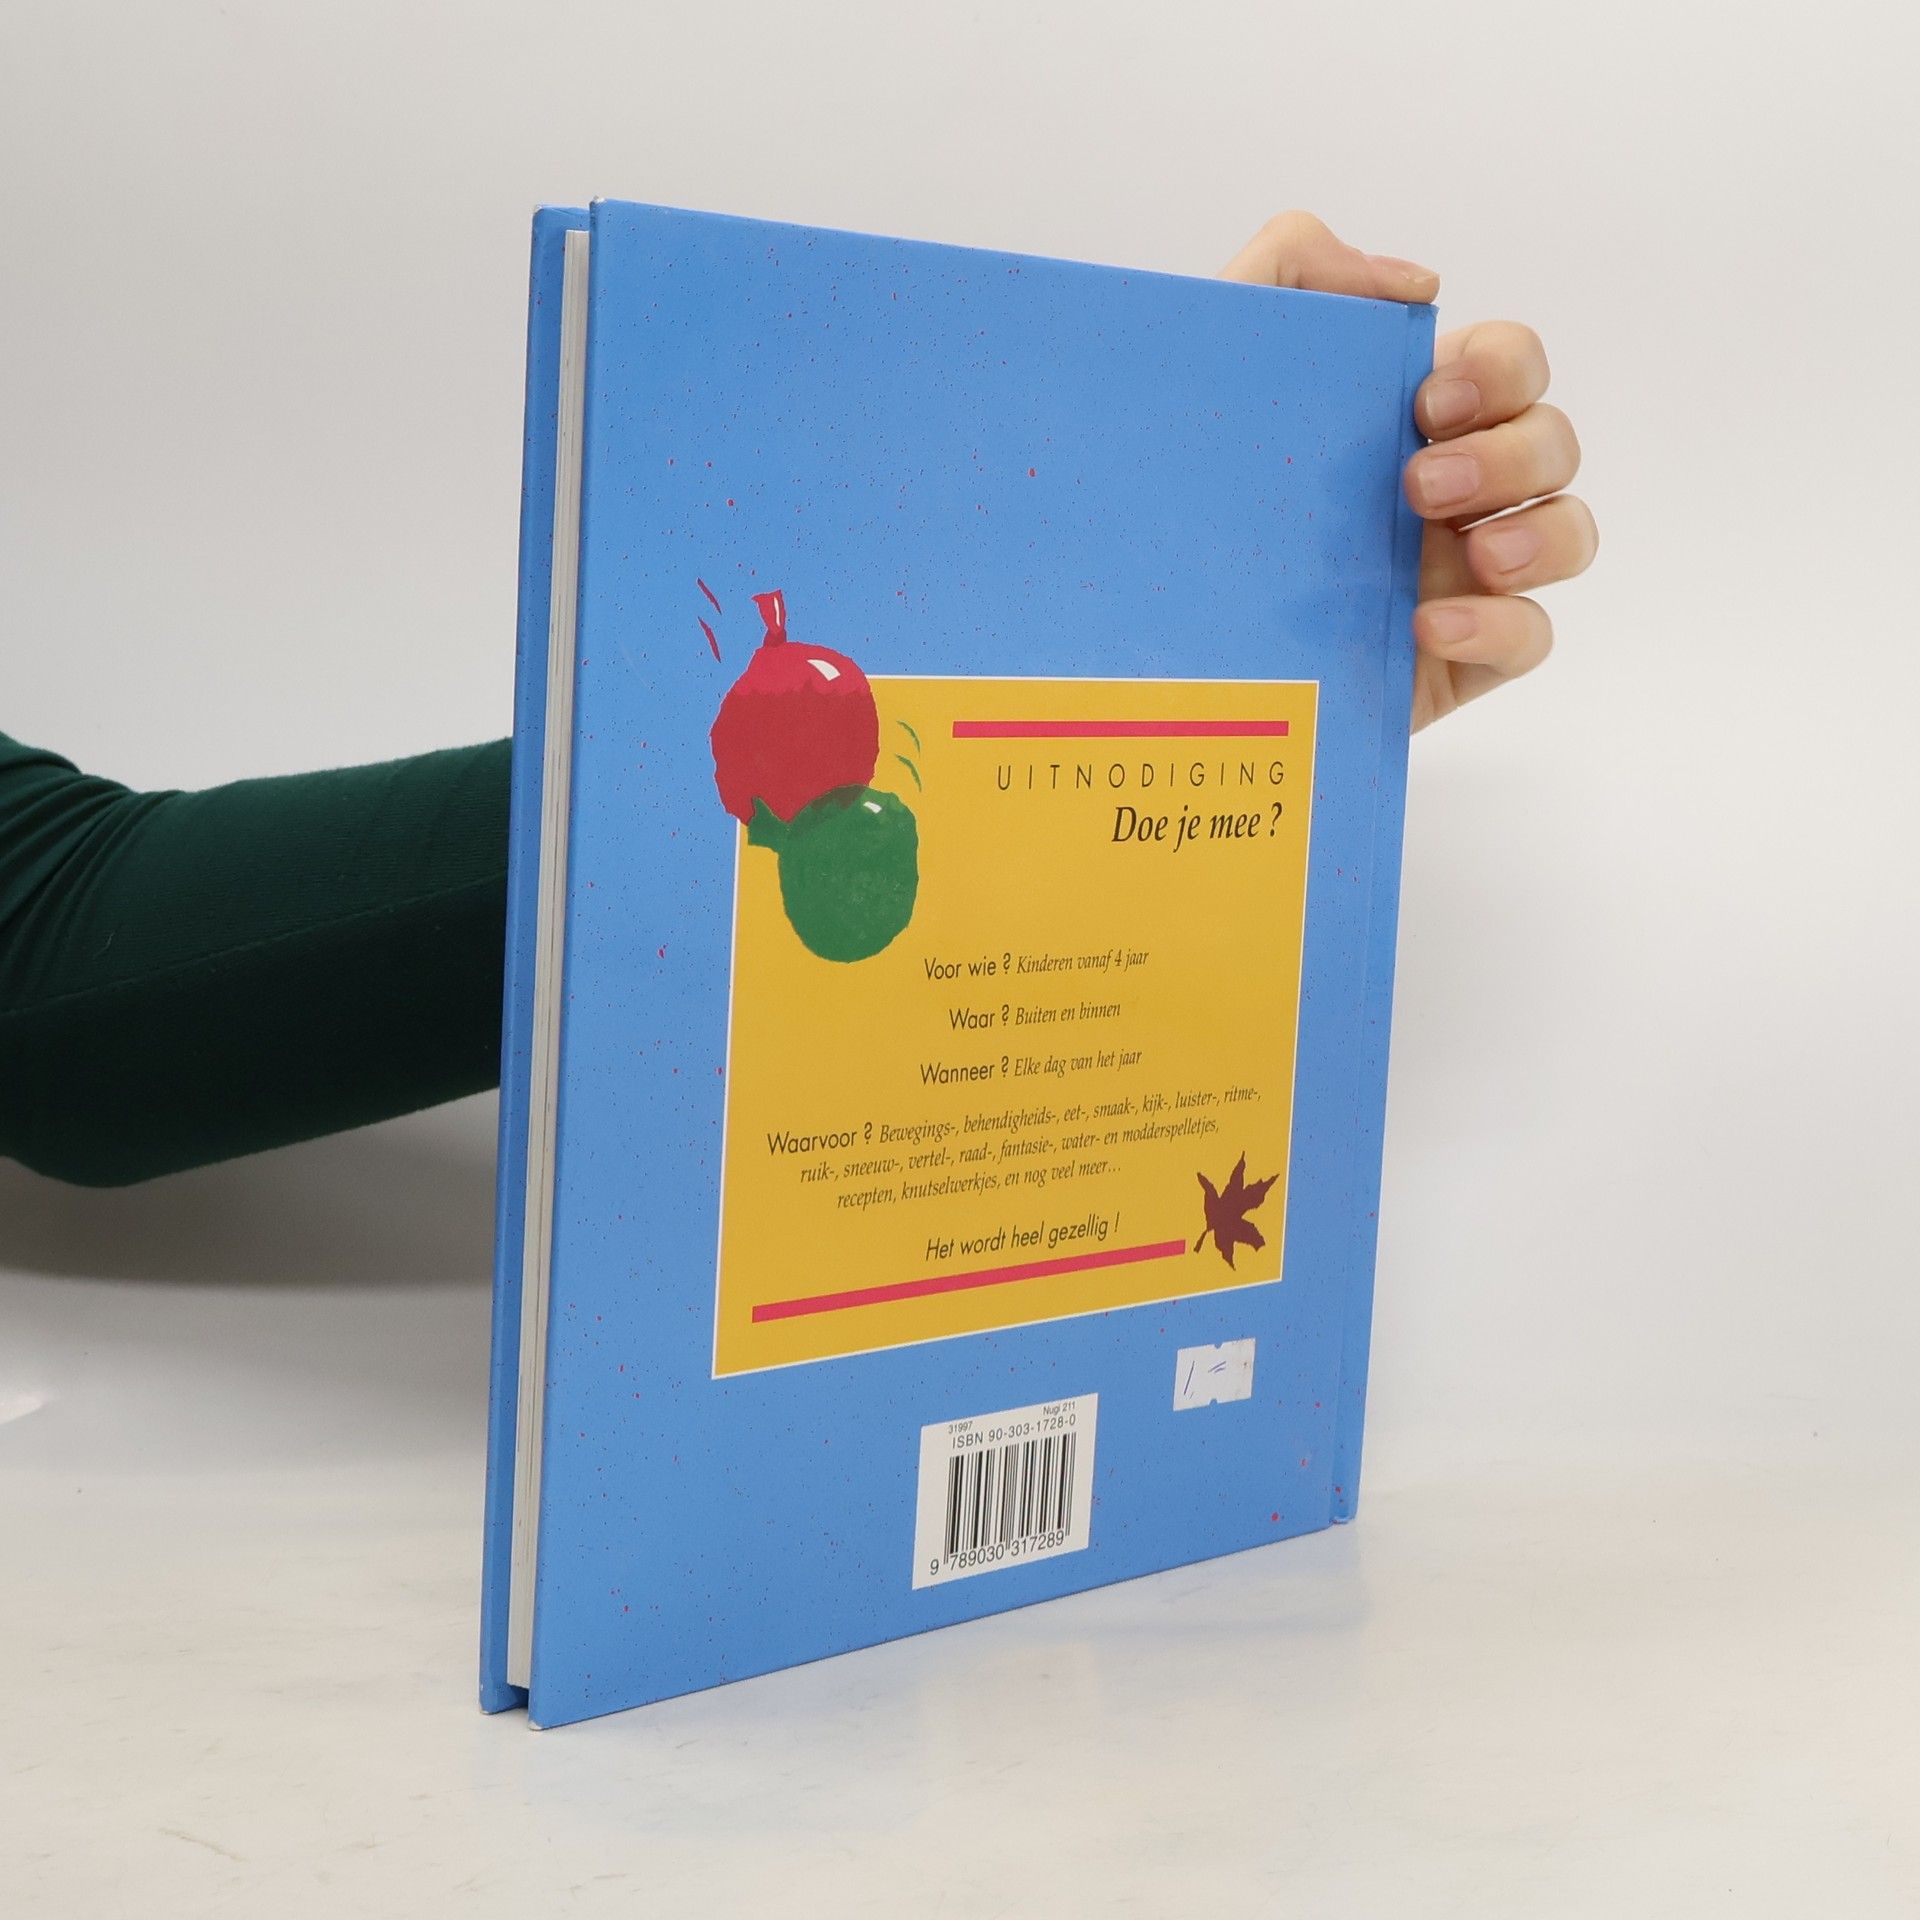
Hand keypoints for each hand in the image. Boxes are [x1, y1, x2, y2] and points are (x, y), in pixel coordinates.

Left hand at [1220, 213, 1595, 728]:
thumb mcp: (1213, 356)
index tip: (1425, 401)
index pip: (1508, 363)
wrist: (1146, 643)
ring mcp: (1456, 575)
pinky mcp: (1450, 659)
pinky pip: (1531, 636)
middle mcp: (1446, 490)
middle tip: (1417, 486)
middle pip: (1550, 441)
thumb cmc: (1178, 496)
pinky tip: (1430, 626)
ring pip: (1568, 532)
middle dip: (1510, 453)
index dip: (1500, 368)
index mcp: (1405, 419)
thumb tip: (1418, 283)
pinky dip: (1500, 625)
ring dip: (1543, 533)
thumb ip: (1292, 266)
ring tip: (1479, 556)